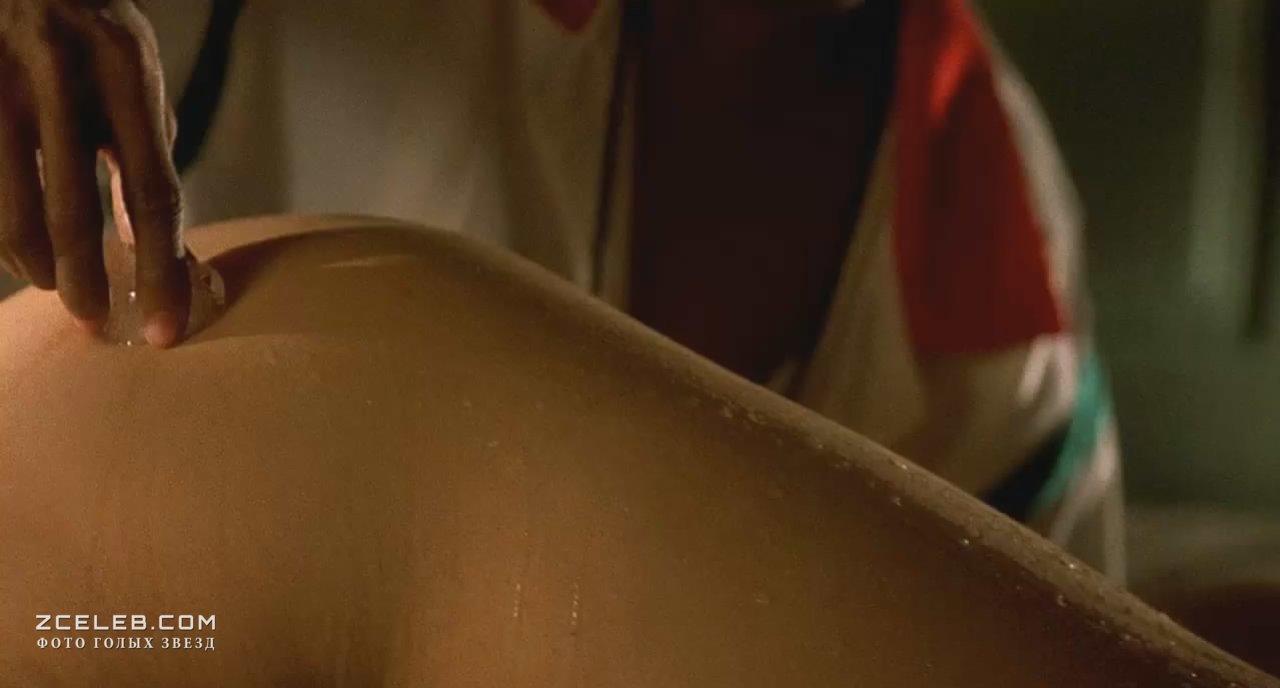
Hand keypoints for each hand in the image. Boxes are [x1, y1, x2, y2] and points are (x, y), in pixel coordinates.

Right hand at [0, 0, 186, 346]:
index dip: (162, 268)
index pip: (154, 192)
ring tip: (53, 284)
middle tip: (94, 321)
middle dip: (84, 283)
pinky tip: (19, 245)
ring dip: (33, 263)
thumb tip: (150, 246)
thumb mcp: (136, 74)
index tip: (164, 326)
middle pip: (73, 212)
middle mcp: (61, 72)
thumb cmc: (93, 31)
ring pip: (13, 208)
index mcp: (126, 69)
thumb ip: (143, 153)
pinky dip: (5, 228)